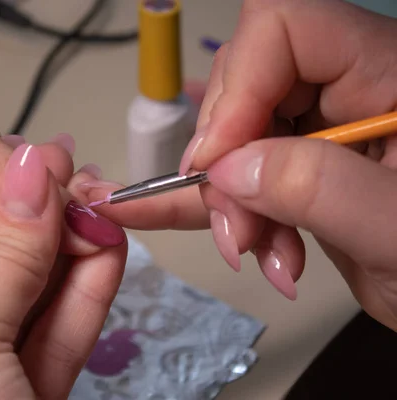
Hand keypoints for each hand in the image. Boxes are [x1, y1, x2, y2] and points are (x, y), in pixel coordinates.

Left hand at [0, 144, 126, 398]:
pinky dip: (86, 291)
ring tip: (100, 208)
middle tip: (75, 179)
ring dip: (67, 248)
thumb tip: (32, 171)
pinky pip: (57, 329)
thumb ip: (2, 254)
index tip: (23, 158)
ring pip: (27, 290)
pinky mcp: (28, 390)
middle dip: (31, 217)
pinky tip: (106, 252)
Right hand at [75, 0, 396, 300]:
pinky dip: (204, 205)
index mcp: (382, 73)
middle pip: (246, 88)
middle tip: (235, 230)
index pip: (284, 28)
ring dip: (223, 202)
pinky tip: (154, 216)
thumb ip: (317, 185)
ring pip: (232, 140)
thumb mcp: (396, 228)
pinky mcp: (295, 171)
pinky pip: (237, 174)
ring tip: (248, 251)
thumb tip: (227, 168)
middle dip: (224, 165)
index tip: (214, 165)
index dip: (234, 89)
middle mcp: (345, 88)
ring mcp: (316, 131)